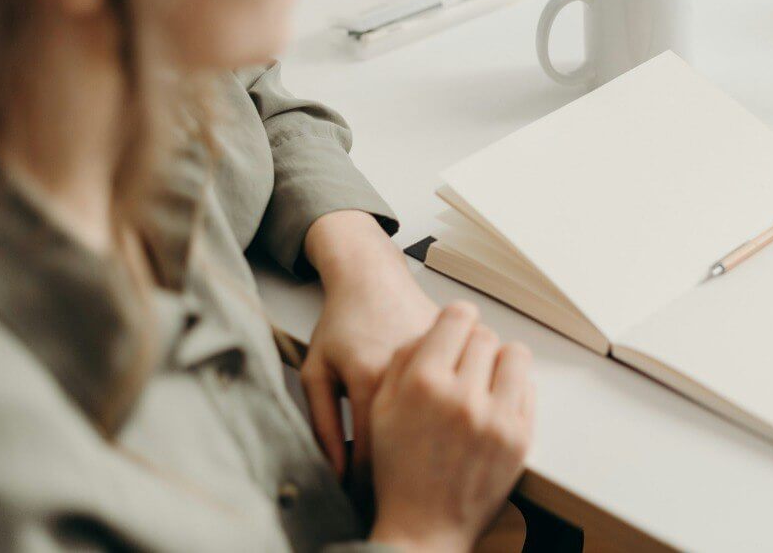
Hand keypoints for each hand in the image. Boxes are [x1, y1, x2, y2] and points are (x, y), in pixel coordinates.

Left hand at [301, 210, 439, 477]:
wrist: (372, 275)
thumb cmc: (343, 322)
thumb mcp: (317, 371)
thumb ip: (322, 423)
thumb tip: (336, 470)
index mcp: (370, 378)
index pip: (371, 452)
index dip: (364, 483)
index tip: (362, 497)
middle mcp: (409, 371)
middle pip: (411, 441)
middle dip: (399, 467)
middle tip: (389, 482)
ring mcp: (437, 360)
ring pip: (439, 416)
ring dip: (428, 439)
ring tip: (413, 453)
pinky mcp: (455, 352)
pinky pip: (454, 390)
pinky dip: (443, 409)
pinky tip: (431, 420)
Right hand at [368, 303, 533, 552]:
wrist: (423, 528)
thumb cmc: (398, 469)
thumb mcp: (381, 408)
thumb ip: (405, 359)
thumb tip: (435, 328)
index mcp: (423, 383)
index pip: (458, 317)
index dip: (457, 318)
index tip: (456, 325)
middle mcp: (462, 397)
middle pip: (485, 335)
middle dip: (474, 343)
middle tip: (463, 360)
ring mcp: (495, 418)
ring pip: (514, 355)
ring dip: (500, 360)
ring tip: (483, 378)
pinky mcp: (520, 438)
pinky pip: (528, 387)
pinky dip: (513, 388)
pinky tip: (494, 401)